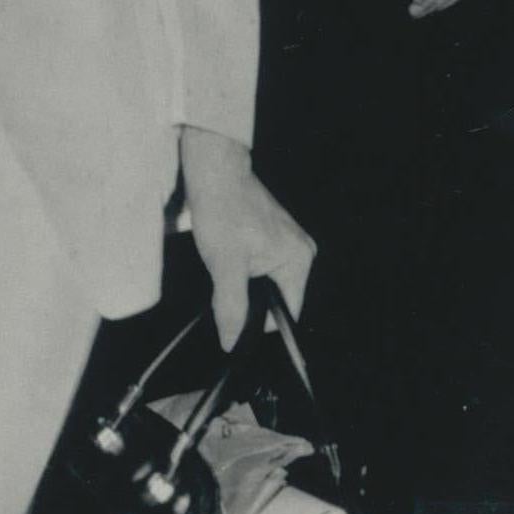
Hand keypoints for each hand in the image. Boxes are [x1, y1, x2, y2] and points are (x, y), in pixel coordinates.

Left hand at [179, 125, 315, 348]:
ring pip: (264, 284)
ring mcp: (287, 243)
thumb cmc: (222, 210)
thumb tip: (231, 341)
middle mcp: (300, 252)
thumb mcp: (224, 265)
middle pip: (275, 300)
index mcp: (298, 260)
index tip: (235, 323)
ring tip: (226, 266)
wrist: (213, 172)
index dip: (260, 325)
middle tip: (225, 284)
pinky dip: (242, 271)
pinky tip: (228, 258)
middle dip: (249, 301)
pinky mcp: (272, 237)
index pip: (287, 314)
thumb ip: (232, 307)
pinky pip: (259, 268)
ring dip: (243, 285)